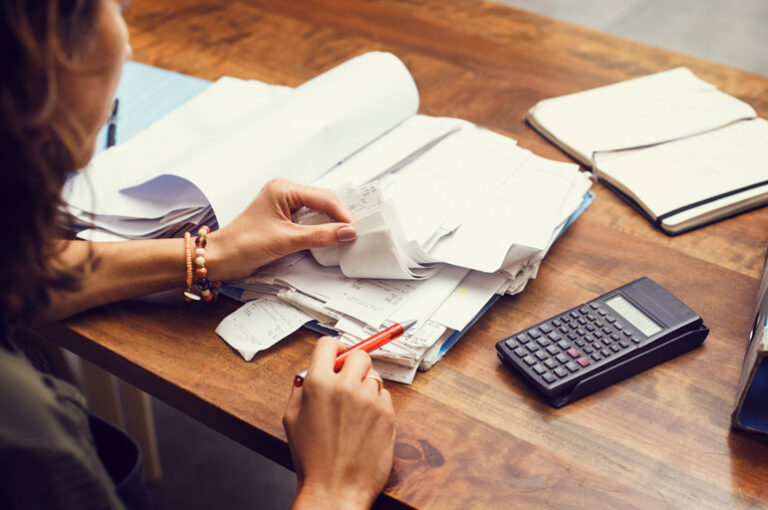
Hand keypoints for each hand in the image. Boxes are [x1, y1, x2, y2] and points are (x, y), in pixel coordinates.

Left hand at [208, 178, 355, 279]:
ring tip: (347, 236)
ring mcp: (285, 205)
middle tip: (356, 232)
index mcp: (284, 189)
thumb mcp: (286, 240)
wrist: (220, 257)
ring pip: (318, 211)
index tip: (356, 229)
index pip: (323, 197)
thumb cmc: (243, 244)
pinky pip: (310, 220)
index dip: (342, 213)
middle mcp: (285, 192)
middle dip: (340, 217)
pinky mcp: (284, 219)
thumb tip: (347, 232)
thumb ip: (319, 236)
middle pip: (323, 201)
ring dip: (332, 223)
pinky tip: (330, 238)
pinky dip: (321, 229)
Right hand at [284, 337, 395, 509]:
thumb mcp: (292, 419)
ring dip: (365, 386)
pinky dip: (377, 404)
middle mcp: (345, 386)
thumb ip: (301, 390)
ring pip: (373, 376)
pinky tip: (365, 423)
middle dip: (353, 365)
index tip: (337, 354)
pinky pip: (384, 396)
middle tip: (348, 382)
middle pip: (358, 355)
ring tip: (354, 411)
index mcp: (318, 384)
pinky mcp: (387, 413)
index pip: (329, 344)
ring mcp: (369, 399)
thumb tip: (309, 373)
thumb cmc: (312, 460)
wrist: (336, 489)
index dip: (333, 348)